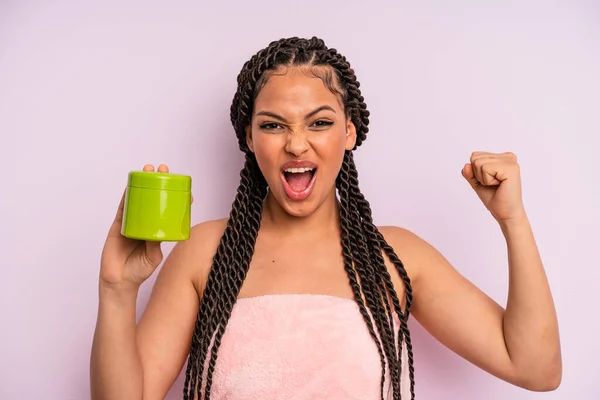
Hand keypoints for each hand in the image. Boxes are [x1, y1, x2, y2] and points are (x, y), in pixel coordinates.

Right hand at [99, 164, 193, 290]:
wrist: (120, 281)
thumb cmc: (139, 271)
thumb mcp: (153, 256)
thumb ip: (155, 244)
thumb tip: (159, 232)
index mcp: (156, 230)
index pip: (168, 211)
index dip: (175, 199)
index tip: (186, 190)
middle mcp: (145, 223)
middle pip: (153, 199)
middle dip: (158, 183)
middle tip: (164, 169)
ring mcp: (132, 223)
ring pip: (138, 199)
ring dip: (142, 183)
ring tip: (147, 169)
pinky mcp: (118, 226)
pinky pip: (123, 208)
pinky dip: (126, 196)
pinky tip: (130, 185)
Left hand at [462, 152, 525, 222]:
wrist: (506, 213)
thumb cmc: (495, 198)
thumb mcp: (477, 182)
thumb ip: (470, 173)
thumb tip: (466, 165)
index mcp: (502, 157)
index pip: (475, 155)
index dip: (476, 172)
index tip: (489, 181)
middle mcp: (508, 156)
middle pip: (475, 157)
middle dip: (478, 175)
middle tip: (493, 184)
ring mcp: (510, 161)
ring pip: (478, 162)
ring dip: (483, 178)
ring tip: (496, 185)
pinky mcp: (511, 168)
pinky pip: (485, 168)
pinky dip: (487, 180)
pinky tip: (499, 185)